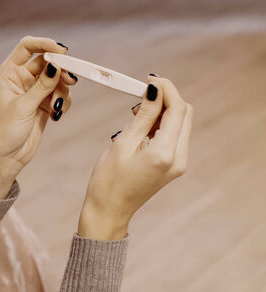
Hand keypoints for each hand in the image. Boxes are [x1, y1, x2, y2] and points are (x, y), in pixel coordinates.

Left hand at [0, 36, 76, 197]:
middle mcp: (21, 79)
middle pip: (47, 63)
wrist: (6, 156)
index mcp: (9, 73)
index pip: (27, 47)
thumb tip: (57, 65)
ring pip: (57, 79)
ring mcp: (33, 91)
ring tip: (56, 108)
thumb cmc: (5, 131)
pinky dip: (62, 103)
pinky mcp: (43, 104)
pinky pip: (60, 95)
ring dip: (62, 91)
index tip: (62, 51)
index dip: (45, 44)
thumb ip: (42, 85)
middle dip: (61, 71)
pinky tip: (56, 116)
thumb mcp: (24, 106)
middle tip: (70, 81)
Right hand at [78, 77, 193, 239]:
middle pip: (184, 114)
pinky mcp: (173, 166)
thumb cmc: (108, 180)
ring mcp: (178, 164)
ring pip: (181, 124)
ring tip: (137, 112)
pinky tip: (142, 127)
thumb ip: (143, 115)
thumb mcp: (123, 143)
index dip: (166, 89)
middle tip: (141, 94)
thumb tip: (155, 89)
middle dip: (166, 99)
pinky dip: (162, 125)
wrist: (109, 211)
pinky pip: (174, 136)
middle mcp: (178, 158)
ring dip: (163, 111)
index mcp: (165, 153)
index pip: (177, 109)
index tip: (148, 79)